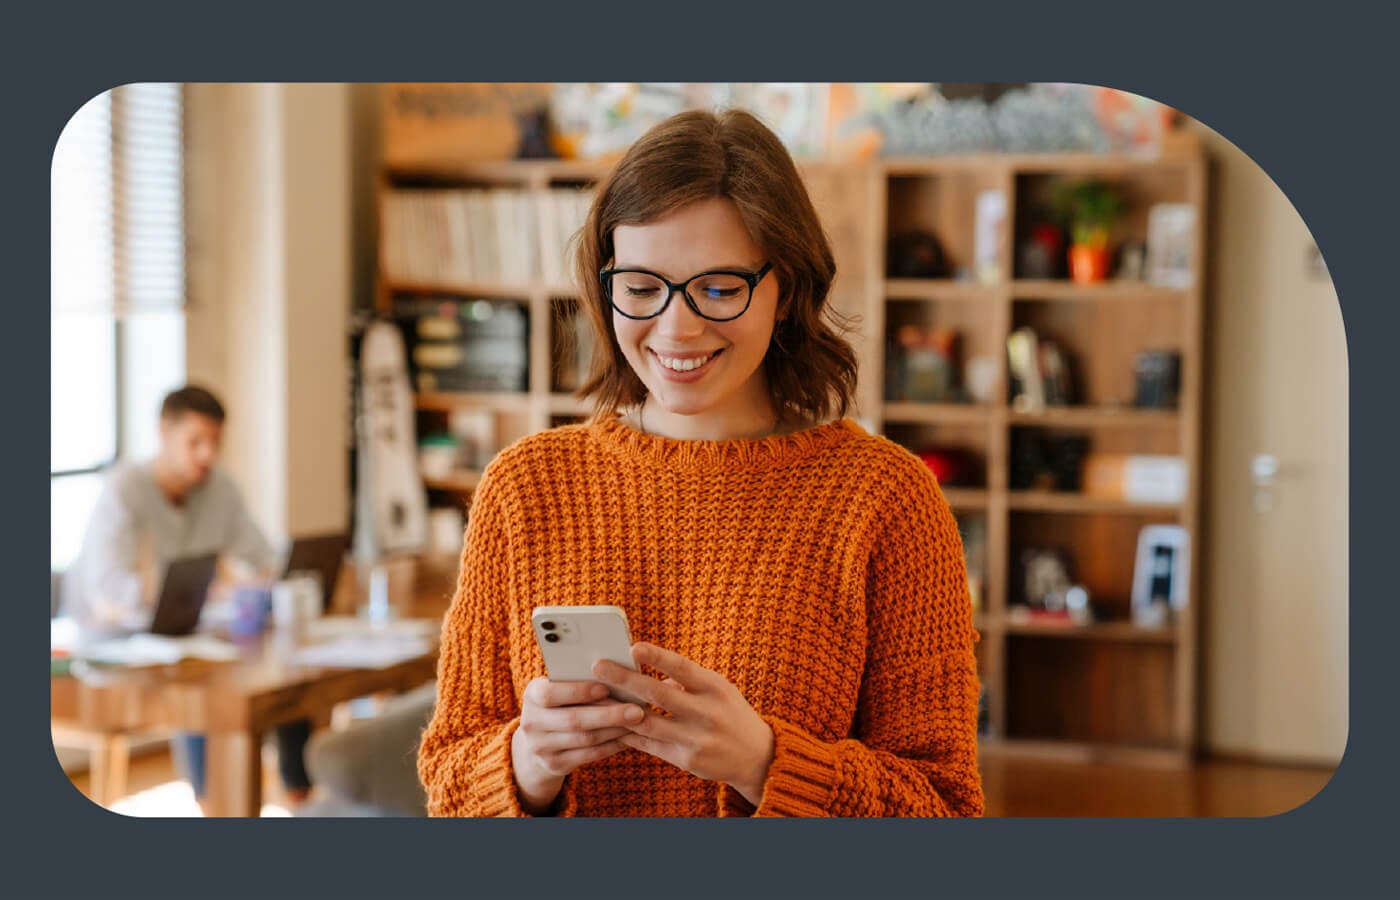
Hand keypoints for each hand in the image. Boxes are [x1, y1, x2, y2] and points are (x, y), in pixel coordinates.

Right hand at [511, 677, 644, 814]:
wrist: (536, 742)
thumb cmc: (558, 703)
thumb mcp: (557, 688)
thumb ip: (577, 680)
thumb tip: (616, 673)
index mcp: (531, 695)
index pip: (550, 694)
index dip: (578, 692)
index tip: (606, 688)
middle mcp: (531, 723)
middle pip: (573, 720)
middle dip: (608, 715)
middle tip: (637, 710)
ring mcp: (541, 748)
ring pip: (585, 739)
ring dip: (615, 730)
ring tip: (638, 721)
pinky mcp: (555, 765)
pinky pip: (589, 755)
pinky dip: (612, 745)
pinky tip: (629, 736)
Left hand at [593, 642, 774, 806]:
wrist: (756, 756)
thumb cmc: (729, 712)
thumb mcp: (717, 689)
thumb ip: (685, 681)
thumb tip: (644, 675)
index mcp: (714, 687)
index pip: (682, 667)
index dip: (657, 656)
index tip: (632, 646)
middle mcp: (706, 712)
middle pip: (658, 694)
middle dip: (625, 679)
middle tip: (598, 667)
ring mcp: (696, 738)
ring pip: (648, 723)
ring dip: (618, 710)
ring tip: (595, 699)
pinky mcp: (686, 760)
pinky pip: (649, 745)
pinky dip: (628, 734)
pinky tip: (610, 724)